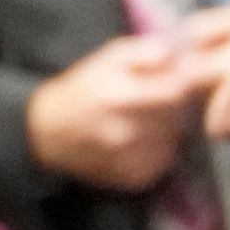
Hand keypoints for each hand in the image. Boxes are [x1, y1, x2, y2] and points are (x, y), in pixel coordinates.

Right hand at [26, 33, 207, 194]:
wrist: (47, 133)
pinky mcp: (135, 178)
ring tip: (140, 119)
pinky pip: (162, 159)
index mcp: (120, 97)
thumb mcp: (109, 57)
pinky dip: (157, 149)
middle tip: (152, 99)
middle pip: (179, 115)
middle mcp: (127, 133)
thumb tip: (181, 56)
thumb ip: (146, 51)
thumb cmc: (83, 88)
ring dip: (166, 128)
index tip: (174, 79)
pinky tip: (136, 140)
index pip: (177, 90)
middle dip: (173, 105)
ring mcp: (131, 159)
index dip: (181, 82)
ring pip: (173, 138)